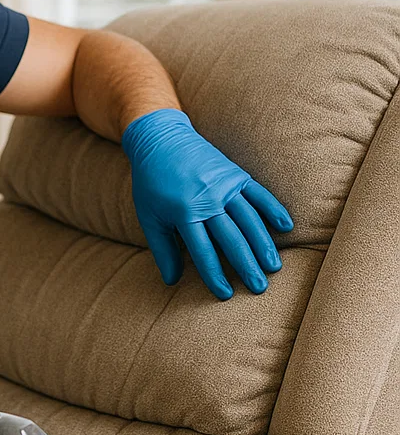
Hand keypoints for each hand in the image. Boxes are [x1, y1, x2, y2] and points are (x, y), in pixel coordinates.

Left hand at [120, 108, 293, 299]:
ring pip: (249, 219)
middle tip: (259, 288)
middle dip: (246, 265)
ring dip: (263, 243)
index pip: (203, 250)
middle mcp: (208, 199)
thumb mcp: (149, 216)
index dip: (214, 274)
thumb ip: (162, 249)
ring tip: (274, 267)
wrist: (160, 139)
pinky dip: (273, 209)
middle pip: (231, 238)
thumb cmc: (151, 182)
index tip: (225, 295)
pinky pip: (258, 193)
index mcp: (184, 212)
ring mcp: (225, 185)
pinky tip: (286, 226)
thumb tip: (171, 281)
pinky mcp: (235, 173)